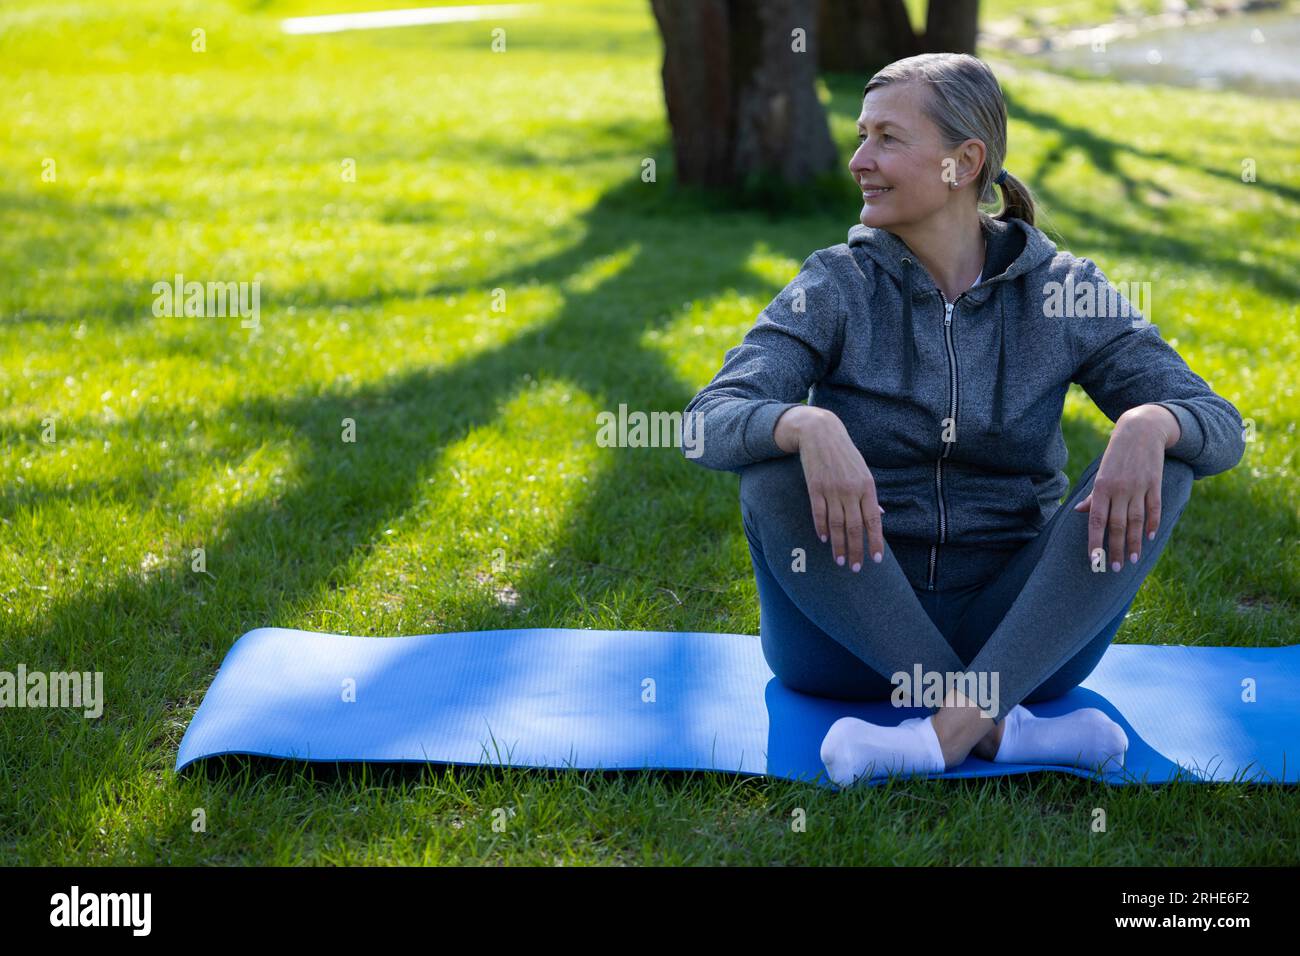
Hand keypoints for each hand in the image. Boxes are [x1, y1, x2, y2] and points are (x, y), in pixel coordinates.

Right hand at [774, 406, 884, 571]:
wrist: (820, 432)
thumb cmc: (844, 453)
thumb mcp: (862, 471)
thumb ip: (869, 495)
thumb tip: (880, 514)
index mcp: (867, 486)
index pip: (873, 520)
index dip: (875, 541)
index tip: (876, 559)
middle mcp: (851, 490)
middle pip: (855, 527)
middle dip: (855, 550)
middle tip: (854, 568)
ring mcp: (832, 489)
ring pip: (837, 524)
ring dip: (838, 545)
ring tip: (839, 561)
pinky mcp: (815, 487)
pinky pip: (819, 513)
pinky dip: (822, 528)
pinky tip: (824, 540)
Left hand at [1072, 409, 1172, 569]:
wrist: (1141, 429)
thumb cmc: (1116, 454)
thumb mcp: (1101, 472)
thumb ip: (1093, 495)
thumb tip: (1080, 512)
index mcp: (1102, 487)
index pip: (1097, 521)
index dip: (1095, 542)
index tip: (1095, 561)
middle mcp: (1120, 489)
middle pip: (1117, 525)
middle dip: (1116, 549)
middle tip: (1116, 568)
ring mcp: (1139, 487)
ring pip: (1136, 521)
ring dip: (1135, 542)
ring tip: (1133, 560)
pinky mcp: (1155, 483)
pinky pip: (1154, 508)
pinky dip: (1153, 524)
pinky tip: (1150, 538)